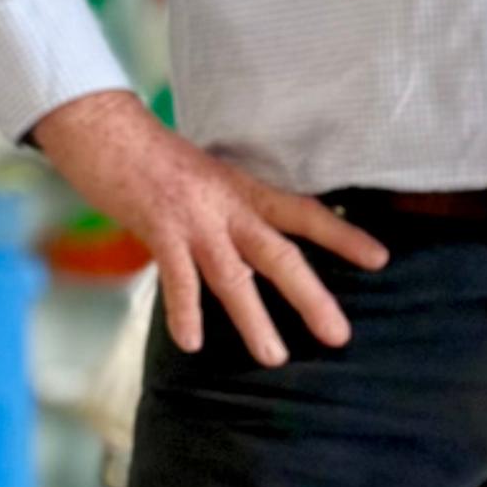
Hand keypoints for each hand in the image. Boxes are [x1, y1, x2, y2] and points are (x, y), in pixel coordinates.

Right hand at [26, 88, 385, 362]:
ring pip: (234, 275)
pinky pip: (177, 277)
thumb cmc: (155, 159)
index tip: (379, 259)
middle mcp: (228, 205)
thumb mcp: (208, 180)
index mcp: (244, 191)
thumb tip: (252, 252)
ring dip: (255, 319)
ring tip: (274, 357)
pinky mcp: (159, 228)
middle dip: (311, 297)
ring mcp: (194, 219)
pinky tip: (193, 343)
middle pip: (280, 254)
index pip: (304, 214)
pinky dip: (185, 310)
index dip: (343, 235)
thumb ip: (231, 213)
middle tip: (339, 335)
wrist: (106, 128)